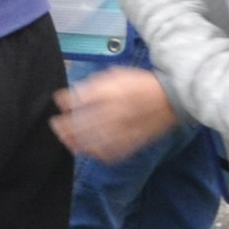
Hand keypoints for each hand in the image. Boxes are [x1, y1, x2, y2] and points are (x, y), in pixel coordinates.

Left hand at [53, 68, 179, 161]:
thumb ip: (91, 86)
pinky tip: (89, 150)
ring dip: (78, 142)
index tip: (60, 103)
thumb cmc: (140, 84)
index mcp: (113, 93)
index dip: (68, 103)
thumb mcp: (115, 76)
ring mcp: (126, 128)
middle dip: (66, 126)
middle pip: (85, 123)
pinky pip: (113, 152)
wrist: (172, 97)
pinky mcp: (134, 141)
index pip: (83, 100)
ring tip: (67, 140)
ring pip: (96, 141)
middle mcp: (118, 112)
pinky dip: (99, 153)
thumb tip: (70, 96)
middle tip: (56, 126)